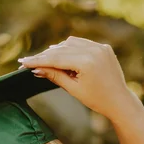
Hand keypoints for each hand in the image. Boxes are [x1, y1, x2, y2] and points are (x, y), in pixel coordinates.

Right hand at [18, 37, 139, 120]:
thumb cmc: (97, 99)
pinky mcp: (104, 47)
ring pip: (71, 43)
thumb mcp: (73, 89)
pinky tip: (63, 55)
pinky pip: (82, 43)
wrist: (119, 101)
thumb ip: (55, 76)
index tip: (24, 62)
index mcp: (86, 62)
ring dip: (57, 50)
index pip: (56, 58)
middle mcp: (94, 50)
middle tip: (30, 62)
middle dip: (45, 55)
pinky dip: (71, 48)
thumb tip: (37, 69)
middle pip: (61, 49)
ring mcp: (100, 47)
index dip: (38, 60)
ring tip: (46, 60)